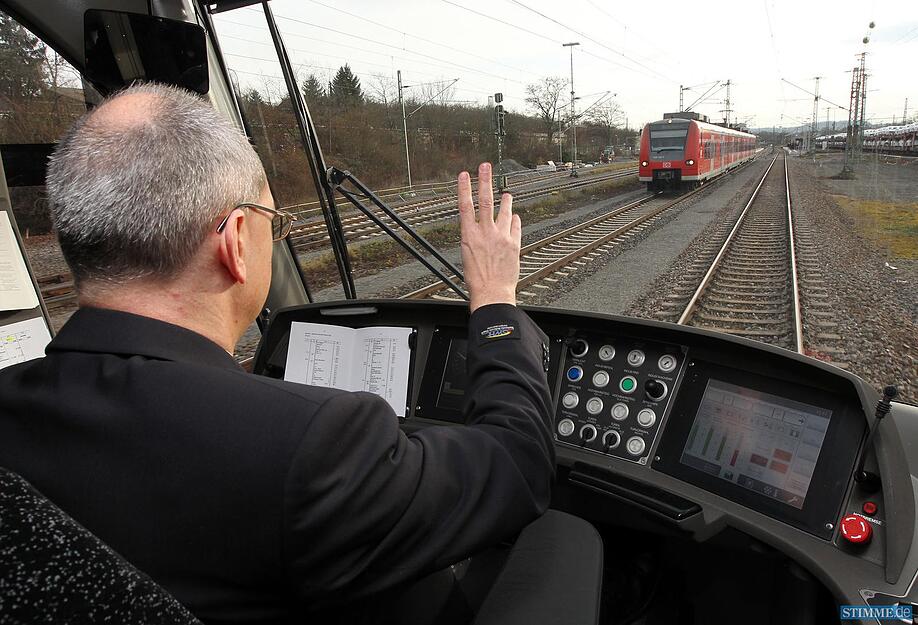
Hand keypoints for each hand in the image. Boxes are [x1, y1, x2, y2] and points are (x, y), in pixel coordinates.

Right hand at [457, 163, 521, 311]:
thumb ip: (473, 239)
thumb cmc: (477, 280)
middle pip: (485, 200)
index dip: (464, 188)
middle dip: (485, 180)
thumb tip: (477, 229)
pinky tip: (516, 217)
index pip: (465, 206)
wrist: (492, 293)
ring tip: (506, 194)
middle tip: (486, 166)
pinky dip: (516, 220)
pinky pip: (516, 226)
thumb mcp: (467, 256)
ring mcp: (501, 236)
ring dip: (506, 201)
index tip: (464, 174)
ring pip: (504, 211)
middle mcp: (485, 233)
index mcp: (469, 236)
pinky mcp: (514, 243)